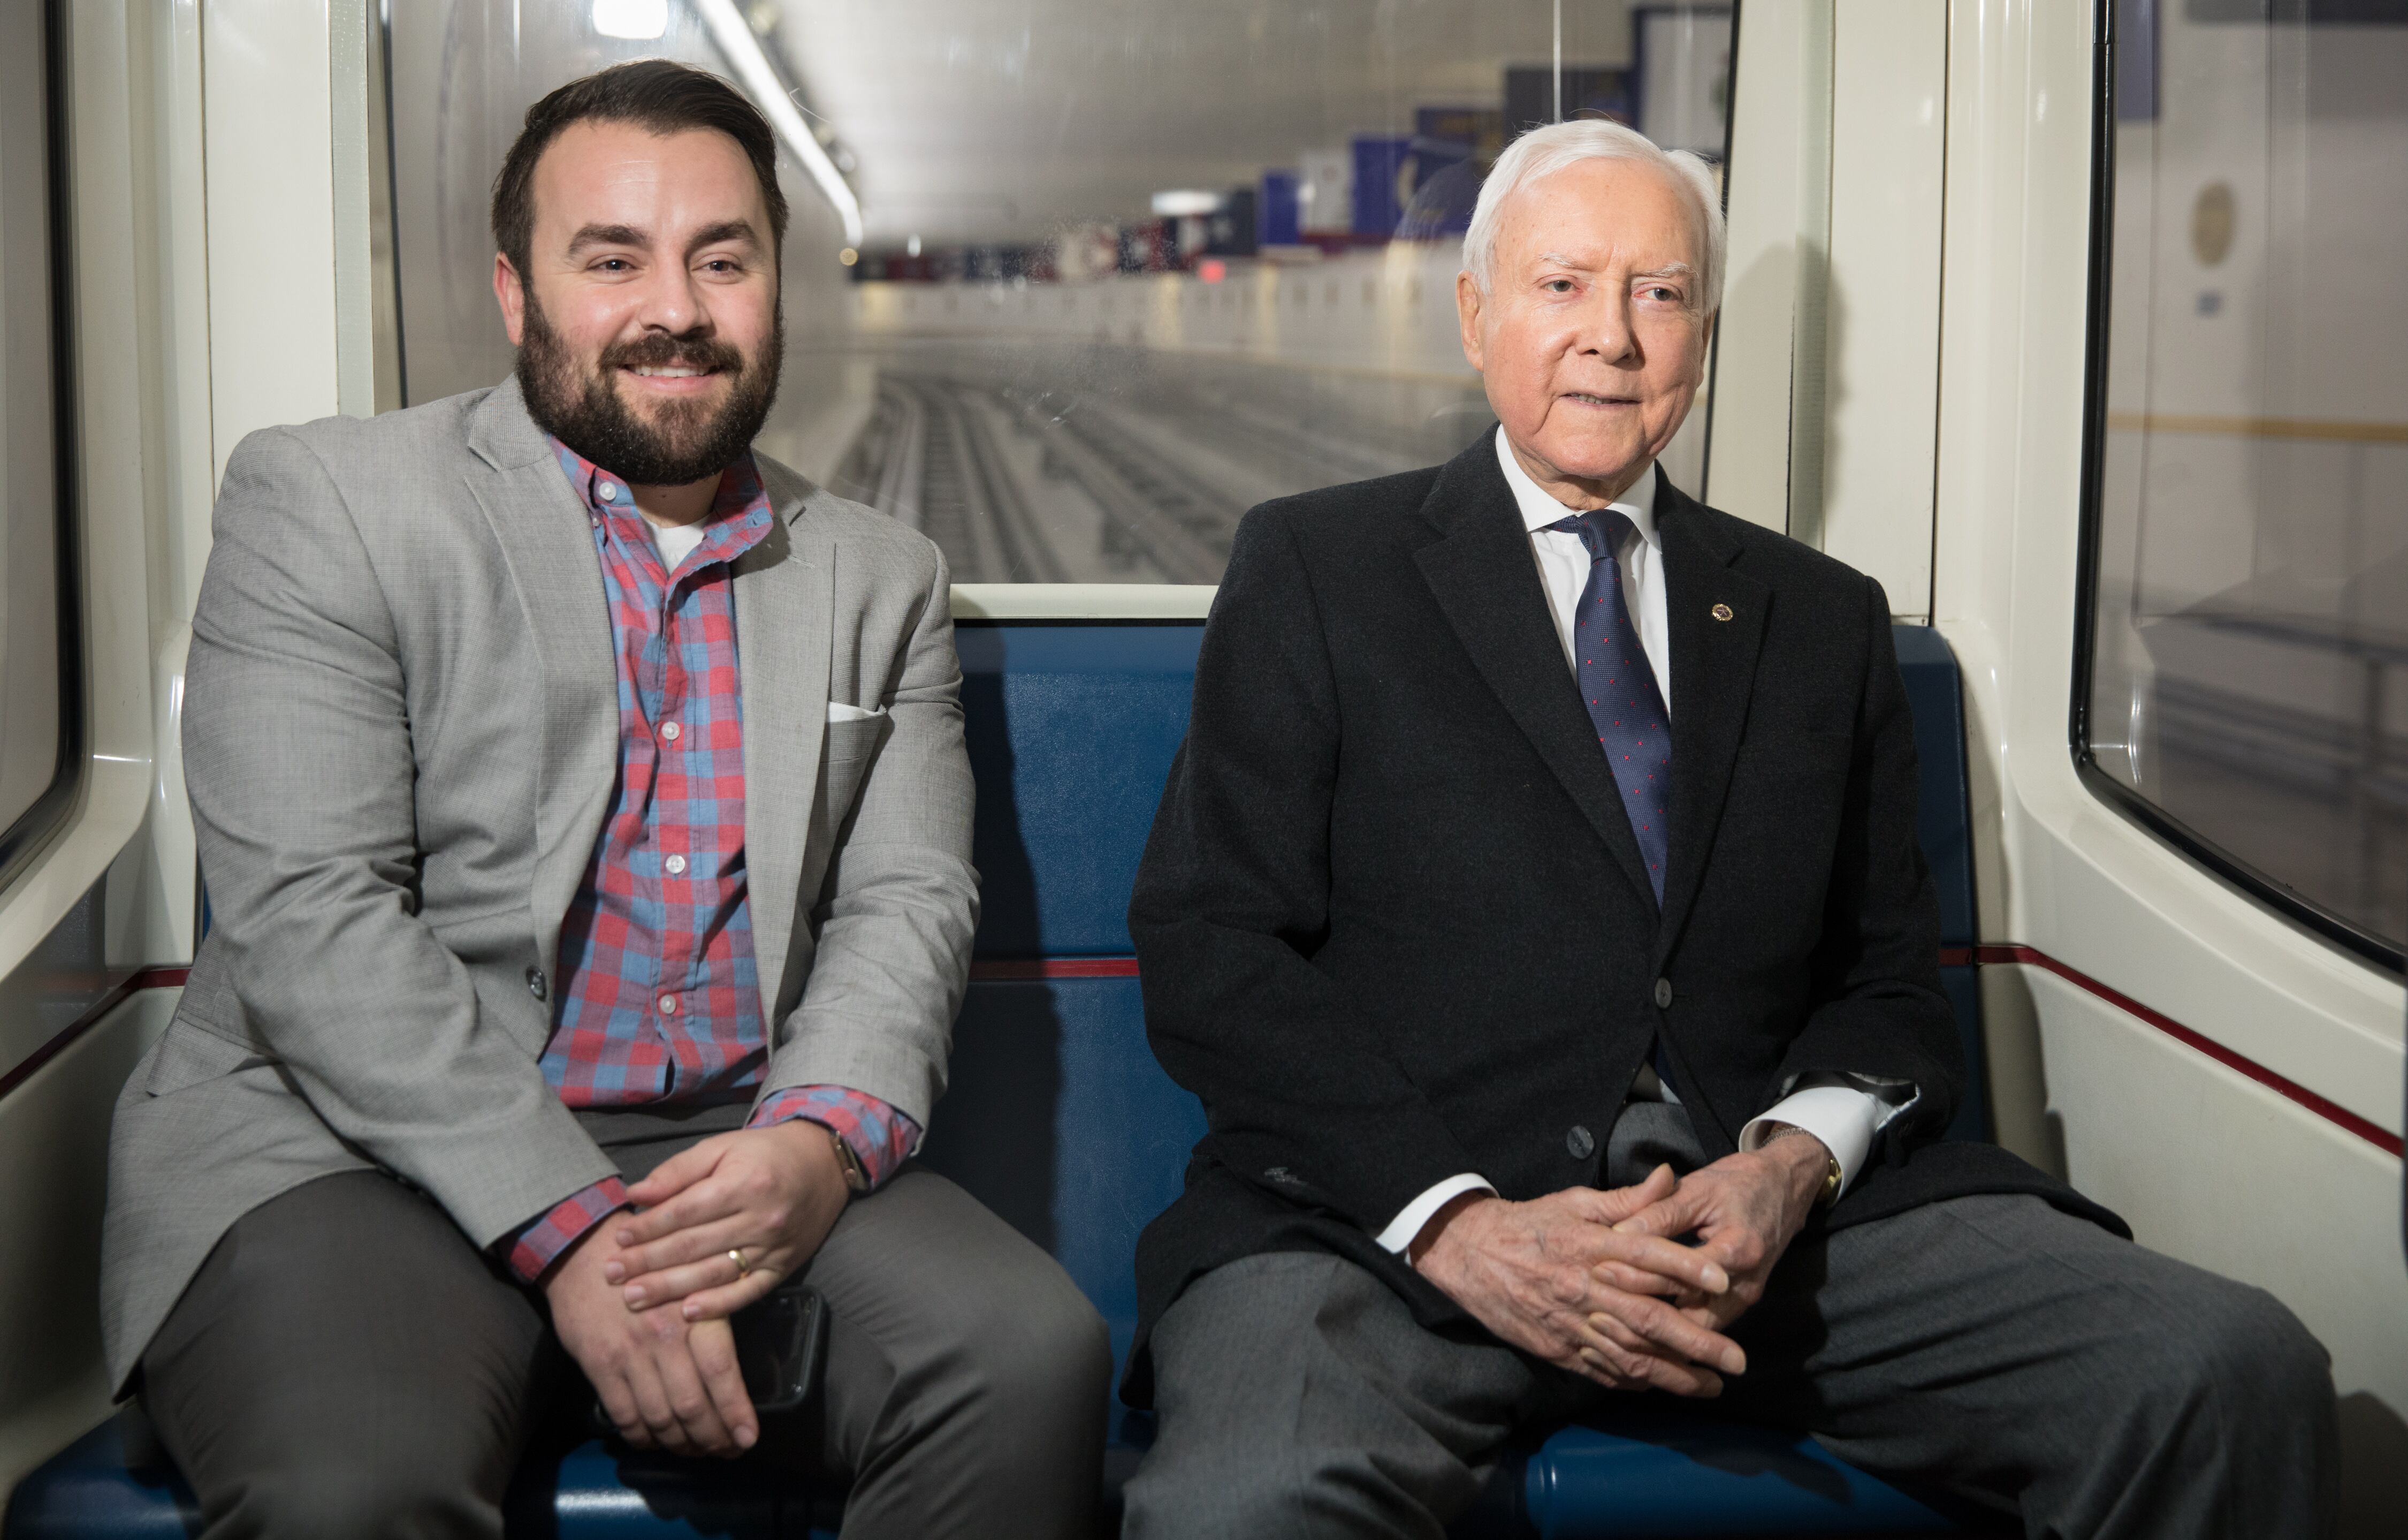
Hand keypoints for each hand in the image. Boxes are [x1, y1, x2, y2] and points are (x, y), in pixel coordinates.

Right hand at [545, 1219, 755, 1454]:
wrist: (584, 1251)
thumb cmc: (647, 1266)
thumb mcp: (689, 1283)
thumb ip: (709, 1324)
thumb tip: (729, 1375)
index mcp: (694, 1312)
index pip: (721, 1372)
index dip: (735, 1411)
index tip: (747, 1437)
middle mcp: (664, 1336)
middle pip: (692, 1405)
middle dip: (712, 1438)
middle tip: (725, 1451)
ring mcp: (629, 1354)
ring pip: (660, 1417)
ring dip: (681, 1444)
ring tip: (695, 1451)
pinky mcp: (599, 1365)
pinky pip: (625, 1415)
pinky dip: (642, 1437)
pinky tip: (655, 1442)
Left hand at [606, 1121, 851, 1321]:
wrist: (823, 1164)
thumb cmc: (765, 1153)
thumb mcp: (722, 1146)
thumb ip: (679, 1170)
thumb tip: (637, 1194)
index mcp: (743, 1182)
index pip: (685, 1211)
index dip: (649, 1228)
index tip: (619, 1239)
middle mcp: (760, 1217)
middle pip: (693, 1245)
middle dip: (648, 1262)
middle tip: (611, 1275)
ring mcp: (773, 1247)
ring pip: (714, 1273)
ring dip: (671, 1288)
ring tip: (634, 1299)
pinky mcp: (784, 1268)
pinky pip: (748, 1292)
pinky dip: (719, 1305)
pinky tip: (688, 1313)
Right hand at [1409, 1166, 1746, 1397]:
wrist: (1469, 1254)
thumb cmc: (1530, 1224)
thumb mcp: (1576, 1202)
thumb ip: (1628, 1198)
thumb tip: (1670, 1175)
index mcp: (1591, 1246)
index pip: (1647, 1256)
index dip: (1687, 1268)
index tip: (1724, 1280)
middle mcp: (1585, 1288)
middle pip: (1649, 1320)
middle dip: (1698, 1343)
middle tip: (1736, 1360)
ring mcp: (1571, 1324)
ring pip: (1630, 1355)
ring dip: (1675, 1374)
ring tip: (1711, 1385)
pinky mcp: (1558, 1348)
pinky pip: (1603, 1369)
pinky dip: (1636, 1381)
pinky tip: (1663, 1386)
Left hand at [1612, 1132, 1830, 1334]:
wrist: (1786, 1187)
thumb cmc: (1741, 1183)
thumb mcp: (1698, 1189)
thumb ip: (1660, 1213)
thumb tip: (1618, 1233)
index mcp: (1737, 1251)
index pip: (1679, 1276)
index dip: (1636, 1276)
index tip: (1599, 1271)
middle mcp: (1745, 1284)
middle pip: (1689, 1317)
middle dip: (1645, 1317)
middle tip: (1600, 1310)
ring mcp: (1745, 1298)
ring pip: (1697, 1331)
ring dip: (1659, 1331)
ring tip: (1614, 1324)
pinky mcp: (1741, 1303)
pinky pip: (1705, 1325)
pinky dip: (1676, 1328)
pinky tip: (1643, 1325)